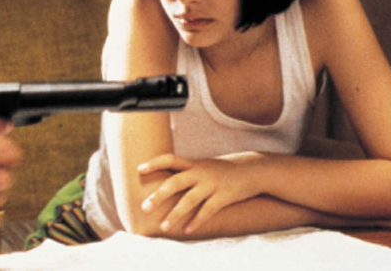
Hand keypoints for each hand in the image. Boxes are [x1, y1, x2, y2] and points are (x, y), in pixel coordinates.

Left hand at [138, 152, 263, 233]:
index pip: (169, 159)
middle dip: (158, 195)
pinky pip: (207, 211)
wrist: (252, 169)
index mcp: (193, 164)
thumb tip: (164, 182)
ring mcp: (212, 184)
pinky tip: (187, 230)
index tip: (139, 170)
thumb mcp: (203, 166)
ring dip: (175, 214)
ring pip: (190, 200)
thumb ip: (186, 172)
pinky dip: (196, 221)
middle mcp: (200, 172)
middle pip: (175, 182)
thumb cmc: (221, 170)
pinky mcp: (224, 196)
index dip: (154, 163)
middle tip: (144, 207)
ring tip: (163, 226)